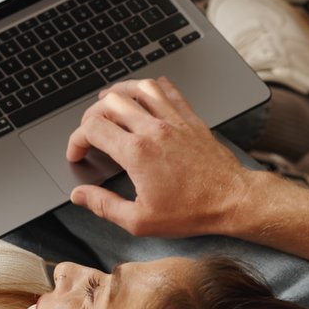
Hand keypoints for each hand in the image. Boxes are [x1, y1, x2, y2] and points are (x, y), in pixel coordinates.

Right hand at [63, 77, 257, 236]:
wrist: (232, 200)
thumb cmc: (191, 211)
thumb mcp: (140, 221)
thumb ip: (104, 205)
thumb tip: (81, 195)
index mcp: (137, 153)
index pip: (92, 128)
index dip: (76, 140)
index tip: (78, 153)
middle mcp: (153, 129)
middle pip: (109, 103)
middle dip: (91, 115)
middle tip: (90, 132)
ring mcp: (173, 120)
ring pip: (138, 88)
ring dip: (118, 92)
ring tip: (109, 104)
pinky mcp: (190, 118)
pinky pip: (167, 89)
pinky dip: (151, 87)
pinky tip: (145, 96)